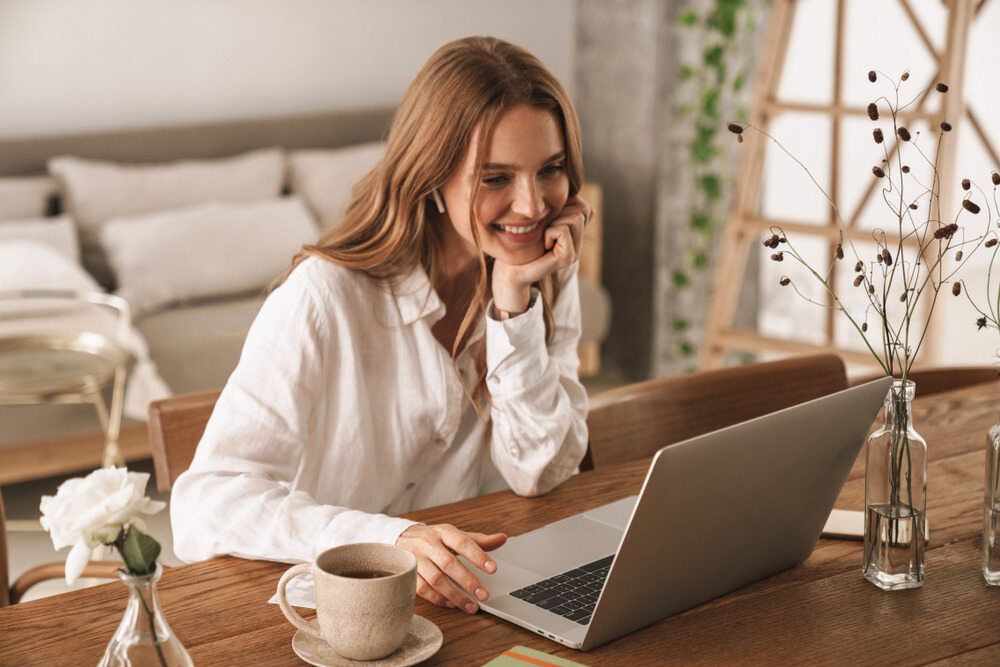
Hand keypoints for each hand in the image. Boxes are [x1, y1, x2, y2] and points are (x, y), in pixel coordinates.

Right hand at [395, 524, 506, 612]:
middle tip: (484, 595)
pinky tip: (452, 604)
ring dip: (455, 594)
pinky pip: (422, 589)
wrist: (401, 537)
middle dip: (468, 580)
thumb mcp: (454, 535)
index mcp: (443, 532)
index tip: (493, 569)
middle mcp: (428, 543)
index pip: (462, 542)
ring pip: (435, 579)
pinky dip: (438, 598)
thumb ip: (478, 540)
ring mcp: (416, 558)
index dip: (477, 555)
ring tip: (471, 606)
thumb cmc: (434, 539)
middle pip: (448, 563)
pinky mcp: (408, 573)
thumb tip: (503, 538)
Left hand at [492, 195, 591, 312]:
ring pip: (576, 218)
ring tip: (544, 236)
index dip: (564, 205)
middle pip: (583, 209)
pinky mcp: (568, 257)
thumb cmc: (521, 241)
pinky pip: (563, 230)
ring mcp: (575, 251)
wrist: (510, 268)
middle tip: (544, 229)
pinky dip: (549, 232)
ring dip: (554, 222)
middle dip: (559, 212)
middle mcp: (579, 242)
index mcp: (575, 232)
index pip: (584, 205)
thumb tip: (574, 191)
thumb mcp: (542, 218)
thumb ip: (558, 206)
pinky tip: (543, 244)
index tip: (547, 220)